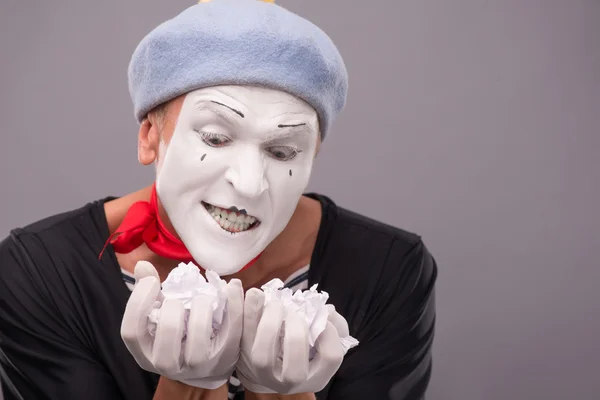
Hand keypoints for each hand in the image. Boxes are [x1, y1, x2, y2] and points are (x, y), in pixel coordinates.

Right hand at [121, 261, 243, 388]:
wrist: (208, 366)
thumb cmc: (178, 334)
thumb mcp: (159, 316)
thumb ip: (149, 292)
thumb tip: (143, 265)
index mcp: (145, 352)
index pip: (132, 332)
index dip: (139, 303)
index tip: (153, 281)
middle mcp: (167, 365)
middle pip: (166, 340)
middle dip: (173, 310)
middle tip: (180, 298)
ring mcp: (197, 366)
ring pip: (197, 349)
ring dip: (201, 314)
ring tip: (202, 298)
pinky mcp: (225, 358)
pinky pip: (232, 333)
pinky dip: (234, 306)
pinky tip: (232, 286)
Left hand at [236, 288, 346, 394]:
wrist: (269, 360)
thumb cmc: (303, 343)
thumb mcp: (323, 337)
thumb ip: (333, 323)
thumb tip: (326, 311)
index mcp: (316, 376)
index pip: (330, 358)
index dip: (329, 333)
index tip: (323, 315)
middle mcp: (290, 382)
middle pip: (294, 371)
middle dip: (296, 334)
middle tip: (295, 312)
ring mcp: (263, 373)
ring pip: (262, 358)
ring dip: (269, 325)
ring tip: (276, 304)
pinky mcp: (242, 356)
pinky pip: (241, 336)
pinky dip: (246, 312)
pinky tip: (254, 294)